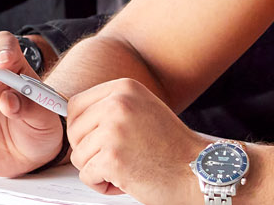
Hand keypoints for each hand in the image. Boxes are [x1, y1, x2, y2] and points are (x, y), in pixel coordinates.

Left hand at [67, 78, 209, 200]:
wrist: (201, 172)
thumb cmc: (173, 148)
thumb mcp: (143, 110)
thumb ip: (112, 108)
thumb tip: (74, 117)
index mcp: (124, 88)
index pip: (76, 105)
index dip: (81, 129)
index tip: (96, 142)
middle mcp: (117, 104)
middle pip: (73, 132)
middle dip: (89, 151)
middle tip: (118, 158)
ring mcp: (114, 130)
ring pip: (78, 156)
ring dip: (98, 170)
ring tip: (127, 168)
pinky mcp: (112, 158)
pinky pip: (87, 176)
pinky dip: (103, 185)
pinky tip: (127, 181)